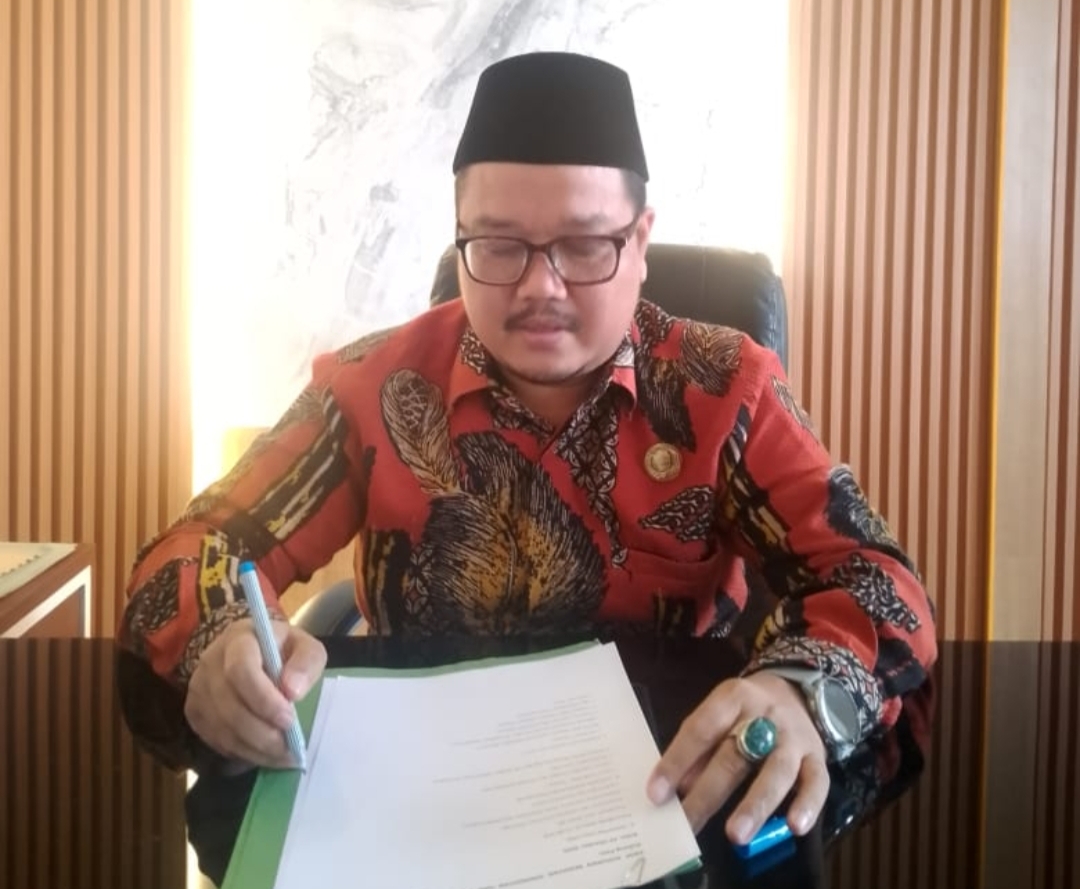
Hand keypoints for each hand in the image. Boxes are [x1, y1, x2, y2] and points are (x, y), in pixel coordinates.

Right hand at [185, 618, 325, 769]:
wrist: (257, 654)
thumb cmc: (284, 651)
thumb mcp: (306, 648)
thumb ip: (306, 662)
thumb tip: (293, 690)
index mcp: (239, 638)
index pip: (240, 669)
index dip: (264, 699)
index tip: (289, 719)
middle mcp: (211, 662)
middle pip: (229, 705)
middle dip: (262, 732)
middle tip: (290, 748)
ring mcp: (198, 688)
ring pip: (222, 727)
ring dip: (255, 748)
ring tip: (284, 756)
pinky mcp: (195, 712)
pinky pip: (215, 739)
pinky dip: (242, 752)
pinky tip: (265, 753)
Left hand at [647, 672, 829, 842]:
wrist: (796, 691)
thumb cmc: (745, 711)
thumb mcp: (719, 716)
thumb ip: (700, 750)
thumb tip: (677, 789)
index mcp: (732, 697)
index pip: (700, 729)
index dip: (677, 760)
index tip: (656, 793)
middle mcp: (764, 714)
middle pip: (735, 755)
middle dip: (708, 793)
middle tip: (688, 823)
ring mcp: (794, 736)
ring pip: (777, 770)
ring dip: (755, 804)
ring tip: (735, 834)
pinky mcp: (818, 755)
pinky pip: (817, 782)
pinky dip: (809, 805)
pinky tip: (795, 827)